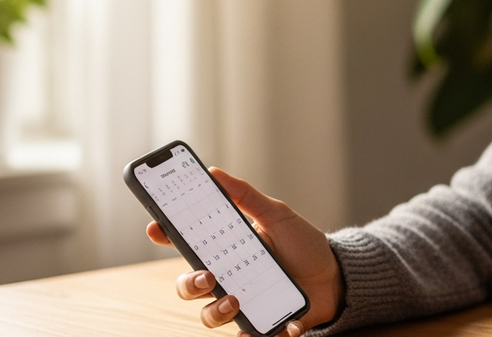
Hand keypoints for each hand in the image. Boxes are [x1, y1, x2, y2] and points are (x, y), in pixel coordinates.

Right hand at [146, 167, 343, 336]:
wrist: (335, 275)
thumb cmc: (302, 244)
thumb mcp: (277, 215)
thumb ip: (247, 197)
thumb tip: (215, 172)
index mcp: (227, 250)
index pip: (187, 245)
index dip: (166, 236)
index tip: (156, 227)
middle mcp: (228, 278)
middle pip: (188, 286)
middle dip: (189, 284)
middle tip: (208, 276)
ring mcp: (243, 303)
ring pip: (210, 316)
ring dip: (217, 312)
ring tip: (236, 301)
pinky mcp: (262, 323)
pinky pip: (249, 336)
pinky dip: (256, 336)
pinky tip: (279, 327)